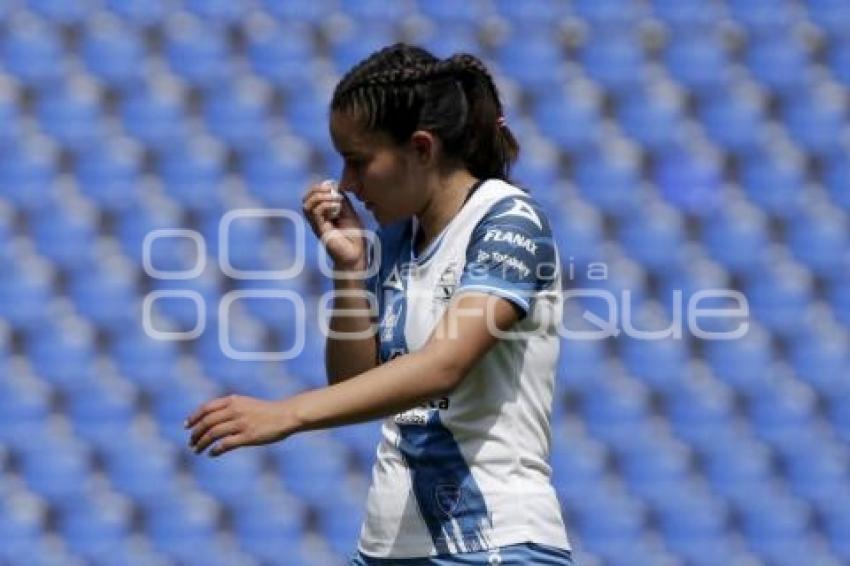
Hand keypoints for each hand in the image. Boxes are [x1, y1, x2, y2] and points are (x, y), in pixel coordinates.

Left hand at [185, 394, 300, 456]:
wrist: (286, 415)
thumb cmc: (266, 411)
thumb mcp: (246, 404)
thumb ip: (230, 408)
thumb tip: (212, 419)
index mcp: (233, 400)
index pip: (206, 408)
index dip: (194, 417)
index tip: (186, 426)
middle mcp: (235, 410)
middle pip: (207, 422)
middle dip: (196, 434)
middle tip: (191, 443)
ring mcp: (241, 423)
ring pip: (213, 434)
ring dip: (201, 443)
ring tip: (197, 450)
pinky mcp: (247, 437)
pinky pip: (225, 444)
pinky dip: (215, 450)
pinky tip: (212, 454)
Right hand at [302, 180, 367, 270]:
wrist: (355, 255)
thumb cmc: (354, 237)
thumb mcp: (349, 212)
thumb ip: (341, 200)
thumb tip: (334, 185)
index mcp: (323, 214)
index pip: (312, 195)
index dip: (321, 186)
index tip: (335, 185)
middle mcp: (317, 219)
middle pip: (306, 199)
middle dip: (317, 189)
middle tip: (332, 190)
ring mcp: (317, 225)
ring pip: (307, 205)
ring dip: (321, 196)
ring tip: (336, 199)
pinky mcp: (320, 231)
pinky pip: (315, 213)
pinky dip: (326, 205)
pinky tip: (337, 208)